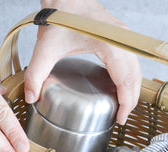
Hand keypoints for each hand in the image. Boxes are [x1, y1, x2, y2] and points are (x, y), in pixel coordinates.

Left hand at [25, 0, 141, 124]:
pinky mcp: (120, 36)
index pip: (126, 81)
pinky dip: (129, 77)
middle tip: (120, 117)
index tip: (119, 119)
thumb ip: (36, 74)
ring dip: (132, 89)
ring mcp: (124, 37)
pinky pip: (131, 61)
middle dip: (130, 100)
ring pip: (136, 69)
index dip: (125, 103)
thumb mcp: (46, 47)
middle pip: (135, 78)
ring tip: (121, 105)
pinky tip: (118, 86)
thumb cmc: (60, 15)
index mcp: (111, 46)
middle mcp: (122, 41)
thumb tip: (31, 98)